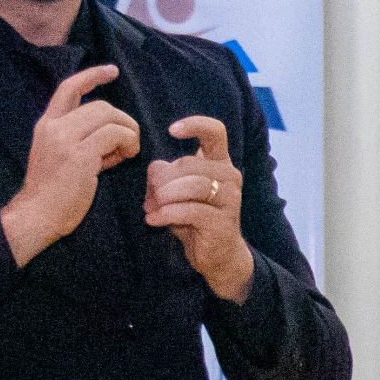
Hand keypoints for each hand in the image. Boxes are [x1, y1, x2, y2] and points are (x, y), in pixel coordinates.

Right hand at [1, 65, 141, 265]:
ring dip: (129, 131)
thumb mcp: (62, 157)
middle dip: (123, 119)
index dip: (92, 75)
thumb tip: (116, 136)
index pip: (69, 88)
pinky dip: (128, 142)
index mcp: (47, 124)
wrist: (37, 215)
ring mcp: (65, 140)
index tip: (111, 70)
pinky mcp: (80, 156)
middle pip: (100, 105)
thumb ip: (85, 141)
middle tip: (129, 141)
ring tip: (128, 151)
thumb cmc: (53, 192)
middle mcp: (54, 127)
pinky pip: (115, 135)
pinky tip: (126, 156)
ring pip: (109, 116)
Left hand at [145, 115, 254, 301]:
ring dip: (164, 197)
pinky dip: (166, 214)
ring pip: (191, 185)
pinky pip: (190, 211)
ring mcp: (230, 199)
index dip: (195, 125)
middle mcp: (230, 176)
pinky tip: (153, 220)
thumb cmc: (195, 218)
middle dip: (162, 180)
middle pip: (189, 163)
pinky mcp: (223, 221)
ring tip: (151, 209)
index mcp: (220, 163)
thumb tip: (156, 168)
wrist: (218, 255)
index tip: (172, 130)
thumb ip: (164, 175)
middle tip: (149, 197)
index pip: (215, 132)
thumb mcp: (176, 192)